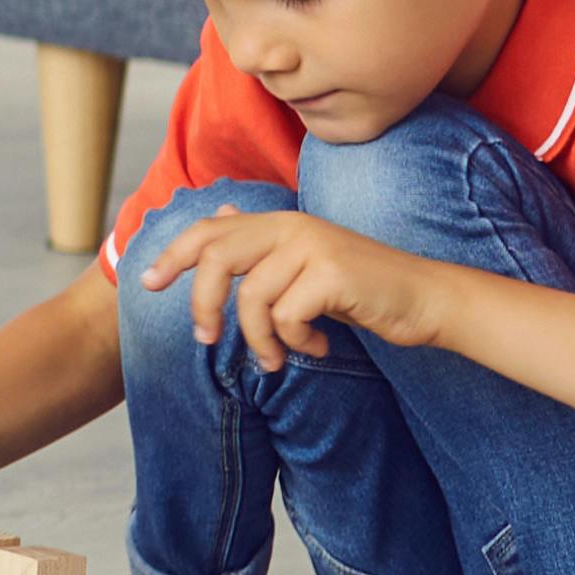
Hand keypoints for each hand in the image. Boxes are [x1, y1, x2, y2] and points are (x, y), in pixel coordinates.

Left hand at [132, 206, 447, 364]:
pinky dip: (297, 342)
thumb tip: (216, 215)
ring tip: (279, 359)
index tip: (146, 283)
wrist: (427, 299)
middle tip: (204, 338)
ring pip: (251, 298)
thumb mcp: (306, 263)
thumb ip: (262, 246)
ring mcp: (312, 247)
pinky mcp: (332, 275)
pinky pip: (286, 317)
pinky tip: (319, 348)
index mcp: (280, 223)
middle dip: (201, 302)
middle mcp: (292, 227)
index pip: (209, 230)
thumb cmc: (362, 289)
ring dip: (259, 341)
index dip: (172, 254)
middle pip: (216, 258)